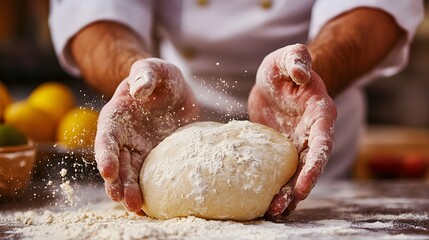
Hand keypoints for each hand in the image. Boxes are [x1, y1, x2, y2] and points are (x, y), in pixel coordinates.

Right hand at [94, 58, 197, 213]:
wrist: (173, 90)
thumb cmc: (158, 77)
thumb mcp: (153, 68)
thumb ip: (145, 74)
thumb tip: (139, 91)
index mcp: (116, 117)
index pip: (107, 138)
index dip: (106, 155)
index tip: (109, 171)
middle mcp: (123, 137)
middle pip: (116, 162)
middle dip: (117, 182)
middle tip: (123, 200)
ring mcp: (138, 149)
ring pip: (131, 173)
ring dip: (130, 191)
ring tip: (136, 208)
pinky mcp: (154, 157)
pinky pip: (149, 176)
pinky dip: (148, 190)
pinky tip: (152, 205)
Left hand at [248, 44, 336, 218]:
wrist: (277, 81)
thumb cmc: (286, 68)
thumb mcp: (289, 56)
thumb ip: (297, 59)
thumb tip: (301, 73)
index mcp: (319, 115)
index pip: (322, 143)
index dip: (314, 165)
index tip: (303, 186)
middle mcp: (311, 134)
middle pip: (309, 166)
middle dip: (298, 188)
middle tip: (281, 206)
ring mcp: (295, 145)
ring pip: (294, 174)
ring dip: (285, 193)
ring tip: (271, 211)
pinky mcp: (279, 150)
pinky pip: (278, 171)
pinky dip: (272, 185)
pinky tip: (262, 201)